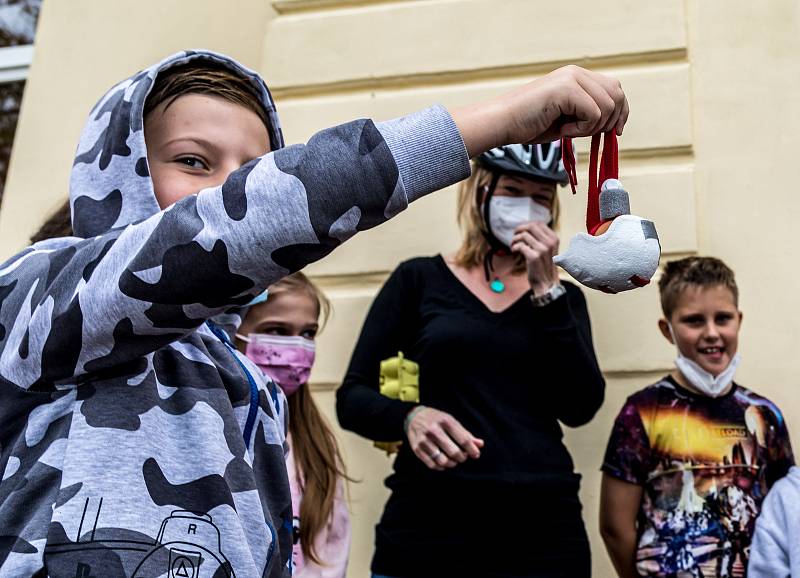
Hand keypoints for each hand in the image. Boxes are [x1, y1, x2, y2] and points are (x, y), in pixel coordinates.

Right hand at [405, 407, 483, 470]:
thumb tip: (480, 444)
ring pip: (443, 461)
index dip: (472, 449)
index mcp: (445, 421)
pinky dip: (441, 467)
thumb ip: (465, 434)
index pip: (463, 439)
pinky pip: (432, 464)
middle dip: (462, 458)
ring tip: (453, 460)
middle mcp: (433, 430)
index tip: (476, 454)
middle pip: (453, 452)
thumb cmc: (436, 419)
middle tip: (463, 457)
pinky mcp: (417, 449)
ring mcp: (424, 440)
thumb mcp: (451, 421)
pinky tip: (443, 463)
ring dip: (452, 463)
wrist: (413, 416)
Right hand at [451, 65, 628, 157]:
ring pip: (607, 106)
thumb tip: (614, 123)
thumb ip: (588, 114)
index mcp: (576, 76)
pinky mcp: (567, 89)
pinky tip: (562, 129)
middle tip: (585, 133)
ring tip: (568, 130)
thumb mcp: (566, 117)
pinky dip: (580, 129)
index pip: (615, 88)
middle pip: (616, 95)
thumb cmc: (529, 124)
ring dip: (591, 127)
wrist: (502, 123)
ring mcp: (572, 78)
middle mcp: (576, 73)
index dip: (621, 111)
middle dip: (609, 121)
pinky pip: (593, 114)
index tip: (616, 131)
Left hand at [510, 222, 559, 295]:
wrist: (547, 283)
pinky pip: (520, 245)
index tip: (520, 231)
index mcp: (554, 239)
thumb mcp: (547, 249)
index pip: (538, 223)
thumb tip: (526, 227)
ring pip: (523, 235)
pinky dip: (514, 247)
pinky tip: (514, 251)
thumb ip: (540, 239)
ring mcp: (542, 249)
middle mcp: (549, 242)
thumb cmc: (544, 266)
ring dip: (514, 239)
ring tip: (513, 246)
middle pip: (531, 226)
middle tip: (514, 236)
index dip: (526, 225)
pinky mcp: (534, 257)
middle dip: (519, 229)